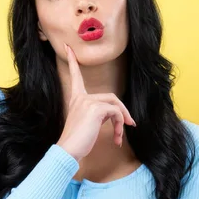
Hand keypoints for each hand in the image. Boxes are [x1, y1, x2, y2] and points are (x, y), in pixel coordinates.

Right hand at [56, 43, 135, 160]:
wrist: (69, 150)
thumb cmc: (78, 141)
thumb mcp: (88, 123)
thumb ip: (97, 113)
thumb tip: (115, 114)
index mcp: (76, 99)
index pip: (75, 76)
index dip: (73, 62)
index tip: (68, 47)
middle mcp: (80, 97)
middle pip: (111, 97)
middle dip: (122, 111)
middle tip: (130, 124)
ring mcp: (87, 101)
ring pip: (115, 105)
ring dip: (122, 121)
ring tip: (119, 136)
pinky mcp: (95, 109)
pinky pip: (116, 113)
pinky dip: (120, 125)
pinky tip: (115, 138)